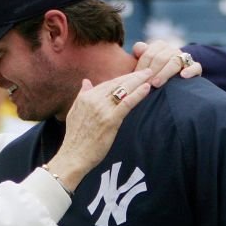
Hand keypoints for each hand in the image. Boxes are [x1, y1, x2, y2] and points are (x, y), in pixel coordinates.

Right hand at [48, 69, 152, 189]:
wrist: (73, 156)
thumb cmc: (75, 138)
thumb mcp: (74, 112)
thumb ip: (82, 95)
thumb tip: (86, 81)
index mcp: (85, 97)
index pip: (107, 83)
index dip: (123, 78)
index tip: (134, 74)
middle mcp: (93, 100)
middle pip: (117, 83)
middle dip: (134, 75)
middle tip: (148, 70)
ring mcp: (102, 109)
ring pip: (123, 90)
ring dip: (139, 81)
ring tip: (151, 74)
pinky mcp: (110, 120)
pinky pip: (126, 103)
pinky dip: (138, 94)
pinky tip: (147, 87)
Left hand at [132, 40, 201, 86]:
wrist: (173, 79)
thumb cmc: (153, 72)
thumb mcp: (144, 63)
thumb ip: (139, 53)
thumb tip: (138, 48)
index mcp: (159, 46)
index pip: (149, 54)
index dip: (141, 66)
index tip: (137, 78)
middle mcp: (172, 49)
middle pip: (161, 58)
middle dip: (152, 71)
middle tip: (145, 84)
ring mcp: (184, 57)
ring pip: (174, 62)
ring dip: (164, 73)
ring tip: (156, 84)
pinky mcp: (195, 67)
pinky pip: (195, 66)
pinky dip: (190, 70)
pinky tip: (183, 76)